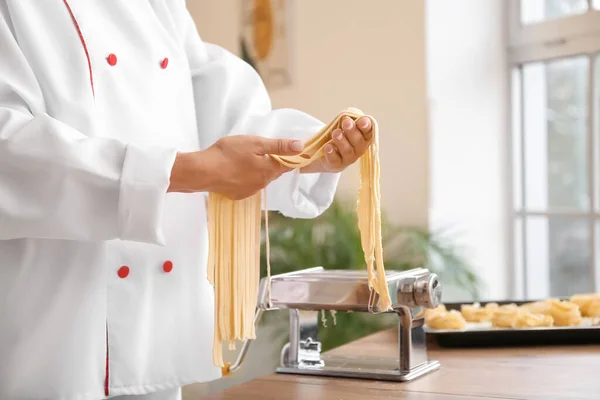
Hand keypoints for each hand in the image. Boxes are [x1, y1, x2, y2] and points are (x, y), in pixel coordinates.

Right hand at [168, 135, 303, 199]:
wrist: (202, 171)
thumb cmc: (228, 153)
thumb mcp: (255, 143)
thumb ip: (279, 146)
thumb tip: (301, 147)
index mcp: (269, 170)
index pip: (287, 164)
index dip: (289, 156)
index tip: (288, 150)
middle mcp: (262, 184)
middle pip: (273, 172)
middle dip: (271, 162)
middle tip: (262, 150)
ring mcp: (250, 191)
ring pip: (260, 178)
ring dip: (258, 170)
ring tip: (246, 158)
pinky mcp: (237, 195)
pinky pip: (248, 185)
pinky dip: (246, 177)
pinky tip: (236, 169)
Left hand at [301, 116, 372, 173]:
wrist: (329, 154)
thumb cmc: (341, 137)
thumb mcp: (345, 127)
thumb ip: (348, 121)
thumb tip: (346, 117)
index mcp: (364, 137)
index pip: (368, 132)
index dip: (366, 126)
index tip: (362, 121)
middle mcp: (359, 149)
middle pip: (358, 141)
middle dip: (352, 131)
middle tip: (346, 122)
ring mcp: (348, 158)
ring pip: (347, 150)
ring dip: (341, 141)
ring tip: (336, 133)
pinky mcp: (336, 164)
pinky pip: (335, 159)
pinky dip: (331, 153)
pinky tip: (328, 146)